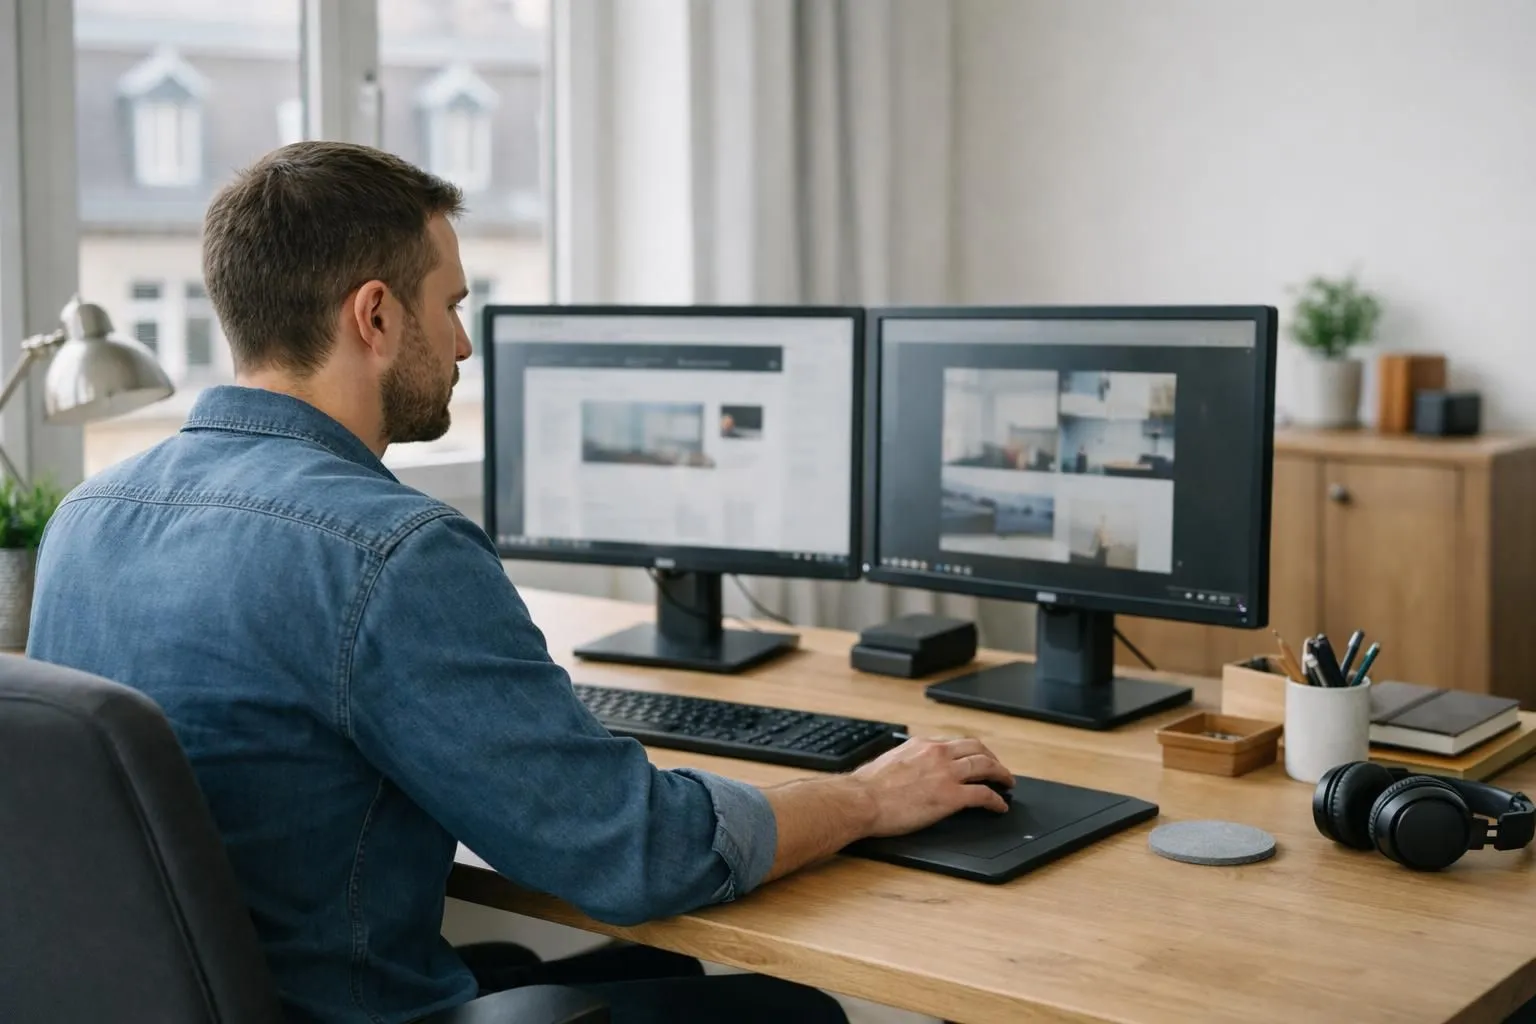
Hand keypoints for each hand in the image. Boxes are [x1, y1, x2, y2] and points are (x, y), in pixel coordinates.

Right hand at [850, 735, 1013, 836]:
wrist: (862, 800)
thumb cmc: (868, 787)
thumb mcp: (891, 761)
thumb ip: (909, 760)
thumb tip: (913, 768)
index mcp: (922, 745)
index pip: (956, 743)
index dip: (972, 751)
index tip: (977, 758)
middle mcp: (937, 754)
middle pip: (977, 749)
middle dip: (992, 758)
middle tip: (999, 769)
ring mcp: (946, 774)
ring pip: (985, 767)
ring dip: (1001, 774)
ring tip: (1008, 783)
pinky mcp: (951, 796)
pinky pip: (983, 795)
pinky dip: (996, 799)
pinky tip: (1000, 805)